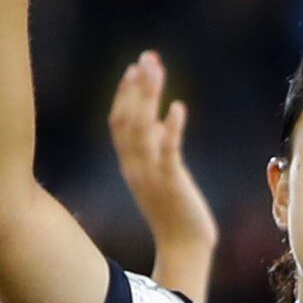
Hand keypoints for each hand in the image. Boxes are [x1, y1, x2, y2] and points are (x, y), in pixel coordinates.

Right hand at [107, 49, 191, 197]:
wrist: (184, 245)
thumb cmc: (175, 208)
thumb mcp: (161, 171)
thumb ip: (157, 146)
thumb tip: (160, 119)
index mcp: (130, 163)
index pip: (119, 122)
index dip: (125, 94)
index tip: (134, 67)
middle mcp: (135, 166)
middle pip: (128, 119)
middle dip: (136, 87)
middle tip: (147, 58)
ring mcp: (151, 175)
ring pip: (142, 130)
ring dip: (149, 98)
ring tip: (157, 71)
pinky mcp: (171, 184)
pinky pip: (167, 153)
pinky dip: (171, 129)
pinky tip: (178, 107)